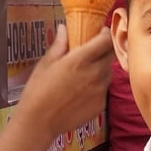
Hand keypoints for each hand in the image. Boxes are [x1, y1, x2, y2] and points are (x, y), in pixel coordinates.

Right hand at [12, 24, 113, 141]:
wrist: (39, 122)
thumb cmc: (38, 90)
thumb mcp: (46, 64)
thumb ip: (59, 45)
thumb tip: (64, 28)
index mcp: (81, 59)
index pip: (105, 40)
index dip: (105, 34)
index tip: (100, 33)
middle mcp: (95, 73)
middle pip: (111, 55)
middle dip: (105, 50)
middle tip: (95, 52)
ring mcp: (101, 90)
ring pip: (109, 72)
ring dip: (102, 69)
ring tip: (85, 74)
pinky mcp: (101, 104)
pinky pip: (104, 89)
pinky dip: (97, 87)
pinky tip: (82, 92)